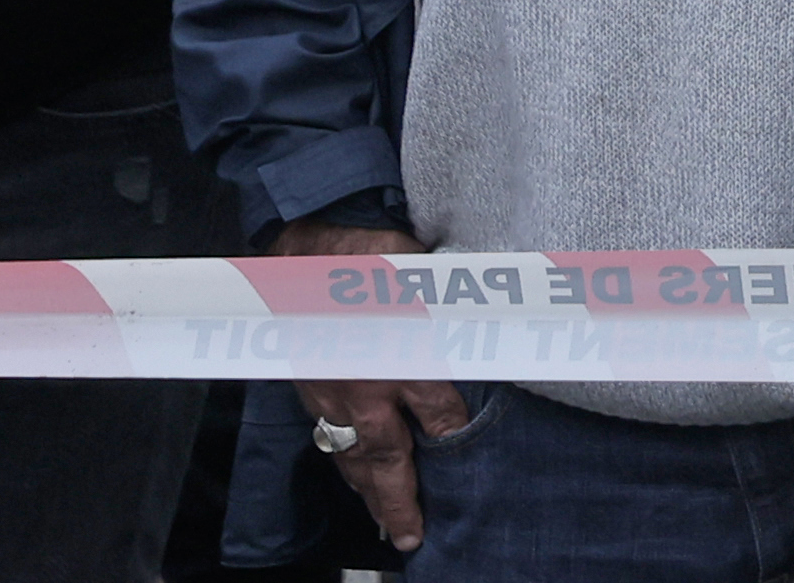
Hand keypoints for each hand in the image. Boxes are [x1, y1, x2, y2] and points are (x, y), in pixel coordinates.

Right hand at [267, 220, 466, 549]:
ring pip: (355, 457)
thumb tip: (498, 302)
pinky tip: (355, 478)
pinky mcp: (312, 391)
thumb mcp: (418, 271)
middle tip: (412, 537)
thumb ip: (453, 300)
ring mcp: (333, 395)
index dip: (454, 432)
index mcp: (398, 356)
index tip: (466, 450)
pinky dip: (345, 466)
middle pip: (389, 456)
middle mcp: (364, 387)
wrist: (296, 256)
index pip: (437, 410)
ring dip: (372, 493)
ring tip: (389, 525)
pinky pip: (330, 439)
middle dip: (402, 499)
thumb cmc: (363, 257)